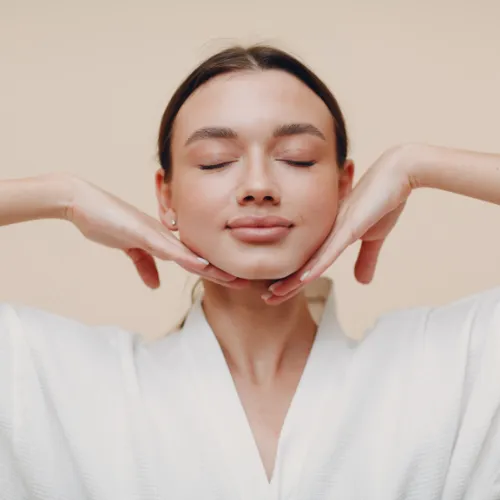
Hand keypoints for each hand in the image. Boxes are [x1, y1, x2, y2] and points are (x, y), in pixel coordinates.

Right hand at [65, 176, 245, 288]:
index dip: (213, 270)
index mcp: (164, 239)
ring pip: (189, 254)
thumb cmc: (107, 221)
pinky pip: (167, 248)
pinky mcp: (142, 232)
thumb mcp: (130, 249)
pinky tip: (202, 266)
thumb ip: (145, 265)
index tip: (232, 280)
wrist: (82, 203)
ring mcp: (155, 233)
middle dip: (221, 270)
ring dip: (212, 267)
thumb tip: (155, 286)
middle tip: (245, 282)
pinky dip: (185, 258)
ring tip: (234, 278)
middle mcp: (165, 234)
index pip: (194, 258)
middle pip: (199, 256)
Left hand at [266, 146, 413, 303]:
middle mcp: (327, 232)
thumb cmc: (383, 201)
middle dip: (284, 283)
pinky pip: (330, 251)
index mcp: (331, 235)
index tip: (277, 293)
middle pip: (302, 263)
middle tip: (266, 298)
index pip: (309, 262)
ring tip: (273, 294)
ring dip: (292, 280)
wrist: (398, 174)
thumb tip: (361, 282)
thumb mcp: (374, 238)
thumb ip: (365, 259)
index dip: (294, 279)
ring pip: (310, 260)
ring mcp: (336, 229)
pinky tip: (302, 279)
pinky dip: (316, 266)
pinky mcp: (349, 227)